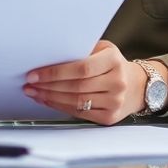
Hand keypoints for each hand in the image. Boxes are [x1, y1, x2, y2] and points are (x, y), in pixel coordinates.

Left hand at [23, 41, 167, 124]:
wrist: (137, 86)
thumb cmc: (112, 64)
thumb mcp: (103, 49)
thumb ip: (81, 50)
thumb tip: (48, 53)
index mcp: (113, 61)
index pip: (81, 68)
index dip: (55, 72)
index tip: (34, 73)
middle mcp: (117, 82)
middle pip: (76, 87)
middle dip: (48, 86)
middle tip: (29, 84)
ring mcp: (115, 102)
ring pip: (76, 102)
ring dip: (50, 98)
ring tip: (34, 92)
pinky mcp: (109, 117)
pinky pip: (80, 113)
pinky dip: (60, 107)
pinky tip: (48, 101)